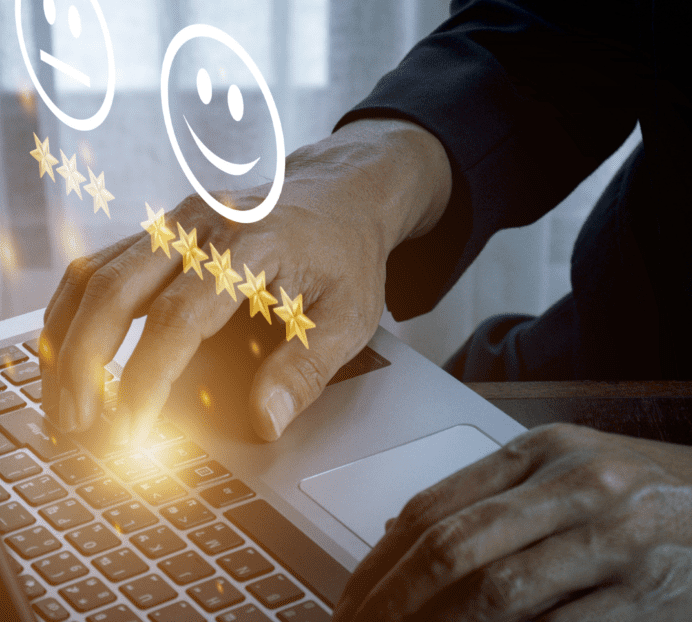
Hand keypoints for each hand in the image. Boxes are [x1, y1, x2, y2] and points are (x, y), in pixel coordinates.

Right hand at [40, 118, 450, 442]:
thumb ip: (306, 369)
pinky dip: (75, 310)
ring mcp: (176, 221)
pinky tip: (68, 351)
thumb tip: (265, 421)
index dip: (146, 380)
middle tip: (78, 425)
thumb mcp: (349, 317)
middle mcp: (203, 225)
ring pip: (95, 274)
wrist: (344, 193)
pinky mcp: (164, 227)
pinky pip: (101, 264)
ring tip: (63, 400)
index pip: (180, 319)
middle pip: (115, 291)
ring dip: (67, 338)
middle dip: (84, 364)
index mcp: (252, 246)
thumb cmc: (346, 254)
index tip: (130, 431)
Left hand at [333, 423, 691, 621]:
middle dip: (389, 602)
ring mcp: (614, 536)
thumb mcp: (591, 470)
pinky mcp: (647, 593)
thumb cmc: (683, 495)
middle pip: (452, 548)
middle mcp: (577, 482)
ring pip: (492, 592)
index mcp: (553, 449)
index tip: (353, 599)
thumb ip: (510, 496)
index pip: (437, 505)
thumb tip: (418, 538)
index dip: (380, 563)